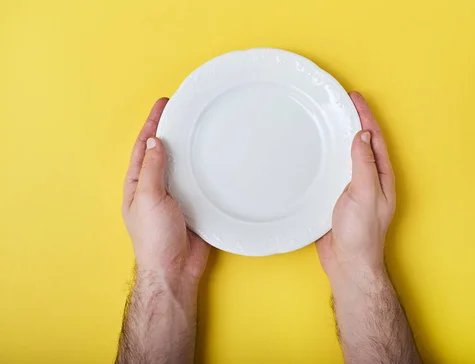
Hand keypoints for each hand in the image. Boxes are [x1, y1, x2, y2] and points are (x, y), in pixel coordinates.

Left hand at [122, 98, 210, 284]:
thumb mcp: (148, 198)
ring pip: (182, 166)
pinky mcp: (194, 206)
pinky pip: (199, 182)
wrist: (175, 270)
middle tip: (184, 109)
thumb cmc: (155, 238)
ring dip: (189, 148)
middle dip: (171, 130)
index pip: (144, 146)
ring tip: (200, 127)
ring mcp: (175, 197)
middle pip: (163, 152)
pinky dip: (205, 168)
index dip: (152, 124)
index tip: (163, 104)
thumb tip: (153, 142)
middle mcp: (155, 188)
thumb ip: (151, 170)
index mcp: (138, 184)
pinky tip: (214, 159)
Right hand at [316, 92, 395, 279]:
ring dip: (339, 136)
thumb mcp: (365, 193)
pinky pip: (333, 170)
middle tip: (340, 102)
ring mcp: (353, 188)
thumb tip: (362, 135)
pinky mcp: (337, 198)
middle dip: (353, 120)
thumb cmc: (361, 233)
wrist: (348, 263)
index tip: (354, 97)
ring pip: (347, 155)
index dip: (365, 116)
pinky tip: (316, 152)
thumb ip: (363, 164)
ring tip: (328, 119)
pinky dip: (326, 156)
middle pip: (362, 143)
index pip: (374, 138)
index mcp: (381, 176)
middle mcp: (369, 180)